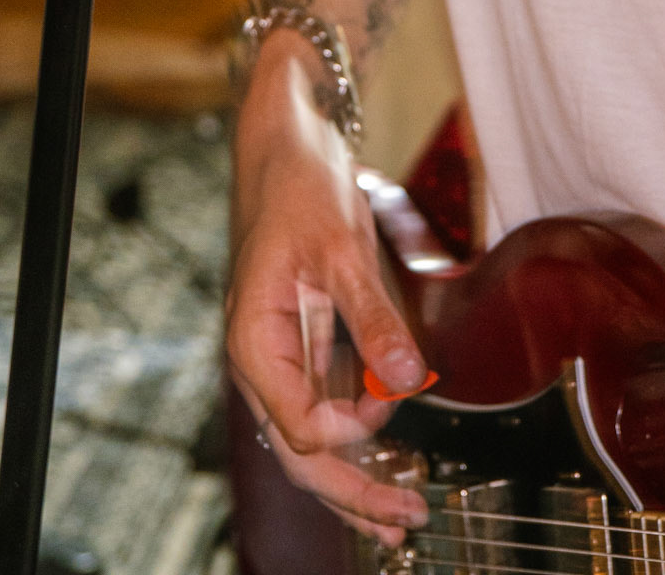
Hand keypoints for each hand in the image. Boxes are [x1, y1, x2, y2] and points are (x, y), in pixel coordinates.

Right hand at [226, 38, 430, 544]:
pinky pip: (327, 401)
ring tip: (401, 514)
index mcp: (254, 342)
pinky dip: (358, 431)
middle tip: (407, 522)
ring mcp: (283, 352)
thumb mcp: (341, 248)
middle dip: (353, 491)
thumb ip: (373, 319)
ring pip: (314, 434)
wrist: (286, 141)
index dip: (347, 439)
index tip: (393, 428)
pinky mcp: (306, 340)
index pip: (297, 423)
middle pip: (302, 450)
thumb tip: (409, 382)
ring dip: (356, 474)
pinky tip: (389, 454)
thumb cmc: (299, 185)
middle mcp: (264, 358)